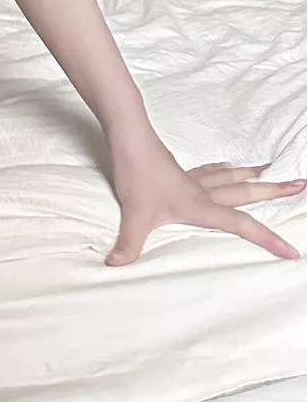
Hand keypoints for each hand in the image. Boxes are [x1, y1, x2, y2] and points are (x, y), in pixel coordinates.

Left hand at [105, 139, 305, 265]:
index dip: (268, 240)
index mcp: (200, 206)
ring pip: (231, 178)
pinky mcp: (180, 171)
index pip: (241, 226)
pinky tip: (228, 165)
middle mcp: (202, 192)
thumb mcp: (133, 214)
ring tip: (272, 171)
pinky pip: (210, 172)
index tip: (292, 252)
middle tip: (301, 185)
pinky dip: (224, 170)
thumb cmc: (137, 173)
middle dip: (274, 192)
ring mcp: (192, 179)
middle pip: (246, 193)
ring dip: (253, 176)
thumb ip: (128, 243)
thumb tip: (113, 265)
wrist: (129, 136)